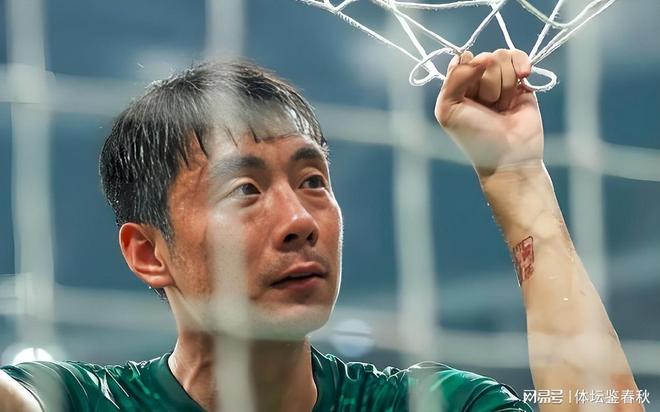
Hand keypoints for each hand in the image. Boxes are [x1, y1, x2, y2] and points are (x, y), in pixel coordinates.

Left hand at [435, 49, 543, 176]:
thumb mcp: (448, 110)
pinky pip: (519, 57)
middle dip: (488, 83)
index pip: (461, 60)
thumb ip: (453, 79)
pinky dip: (521, 63)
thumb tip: (472, 55)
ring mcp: (500, 81)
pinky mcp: (522, 83)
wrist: (509, 156)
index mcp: (457, 88)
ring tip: (502, 107)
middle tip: (489, 107)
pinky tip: (524, 75)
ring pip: (502, 58)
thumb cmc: (475, 138)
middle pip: (484, 58)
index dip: (468, 71)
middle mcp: (477, 82)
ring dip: (503, 83)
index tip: (470, 92)